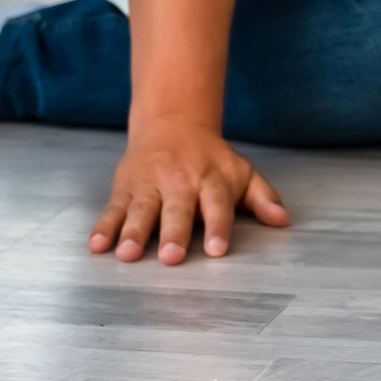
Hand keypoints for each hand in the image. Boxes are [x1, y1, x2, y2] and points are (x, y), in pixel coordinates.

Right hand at [88, 126, 288, 263]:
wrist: (172, 123)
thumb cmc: (211, 159)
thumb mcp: (242, 171)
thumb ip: (262, 197)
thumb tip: (283, 220)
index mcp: (211, 180)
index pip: (217, 205)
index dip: (218, 227)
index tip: (217, 250)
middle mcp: (179, 182)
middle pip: (176, 210)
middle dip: (173, 233)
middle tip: (170, 257)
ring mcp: (149, 185)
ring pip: (141, 210)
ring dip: (133, 232)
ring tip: (126, 254)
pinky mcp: (125, 187)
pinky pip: (113, 208)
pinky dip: (104, 226)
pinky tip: (97, 245)